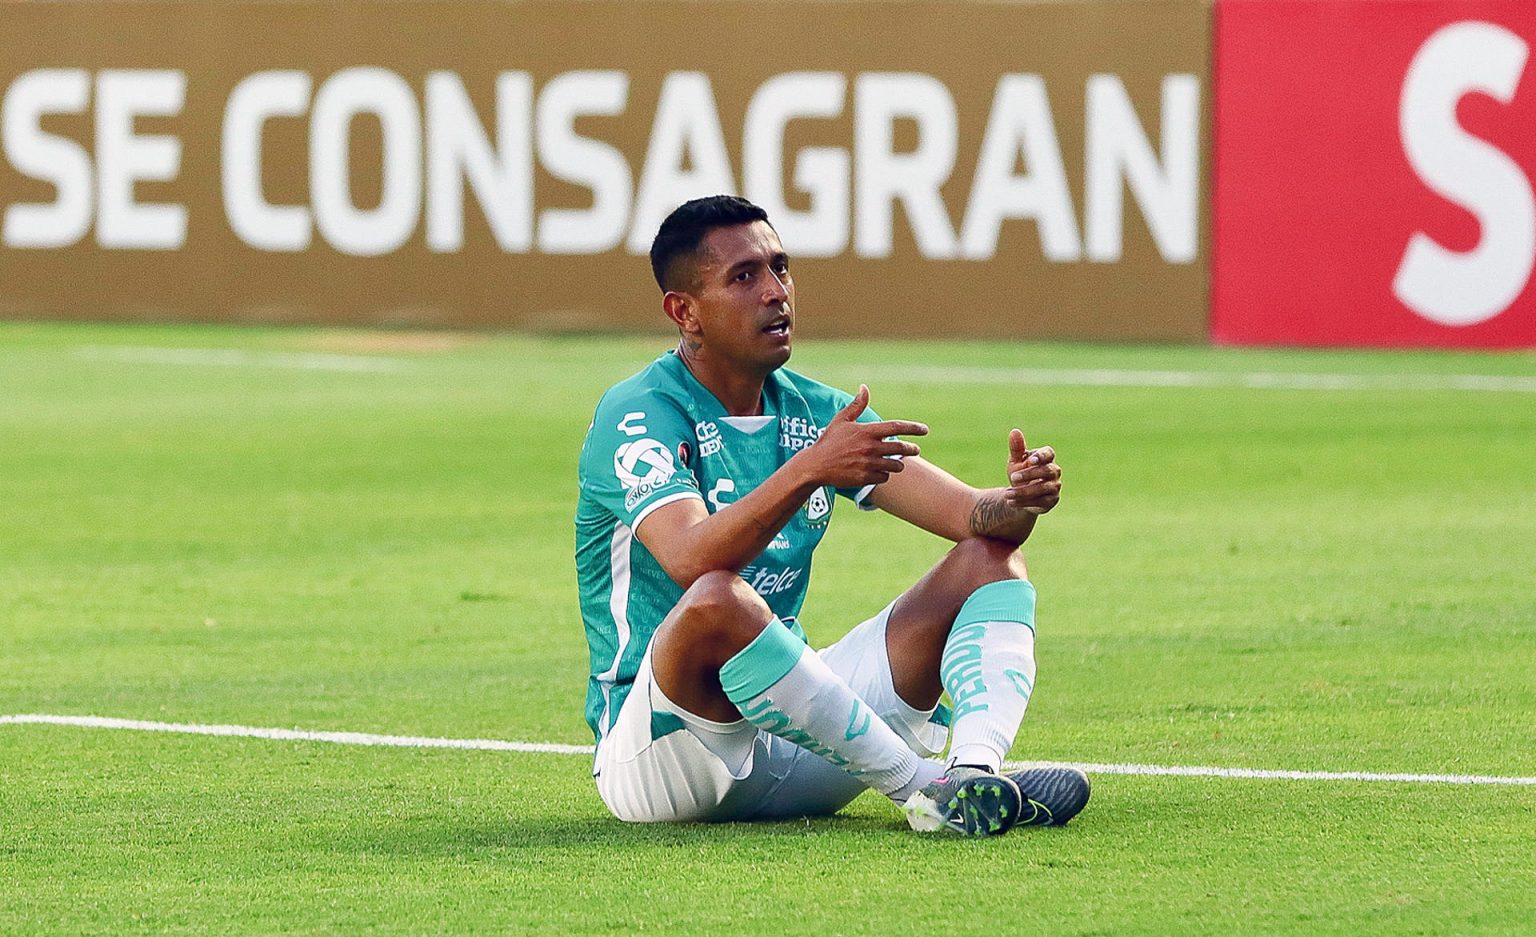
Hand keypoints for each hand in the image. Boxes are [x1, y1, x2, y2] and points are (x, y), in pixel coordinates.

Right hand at [797, 385, 927, 488]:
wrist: (816, 465)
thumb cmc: (829, 441)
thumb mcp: (842, 420)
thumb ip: (857, 405)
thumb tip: (864, 387)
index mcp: (867, 431)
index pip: (896, 427)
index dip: (913, 428)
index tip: (925, 430)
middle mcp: (870, 447)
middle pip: (901, 448)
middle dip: (912, 449)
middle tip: (916, 449)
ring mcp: (869, 464)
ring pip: (895, 465)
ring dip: (898, 464)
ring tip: (896, 463)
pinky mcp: (865, 478)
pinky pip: (884, 477)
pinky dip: (885, 474)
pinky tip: (880, 471)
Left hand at [1004, 428, 1060, 514]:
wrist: (1020, 495)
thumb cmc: (1020, 473)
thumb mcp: (1016, 461)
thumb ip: (1017, 448)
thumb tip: (1014, 431)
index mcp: (1046, 458)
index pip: (1049, 454)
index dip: (1041, 457)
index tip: (1030, 461)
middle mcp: (1054, 471)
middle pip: (1047, 471)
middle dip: (1030, 474)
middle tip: (1012, 477)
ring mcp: (1055, 486)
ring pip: (1043, 488)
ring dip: (1024, 491)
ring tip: (1007, 494)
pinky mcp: (1051, 500)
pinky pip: (1040, 501)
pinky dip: (1024, 502)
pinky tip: (1010, 502)